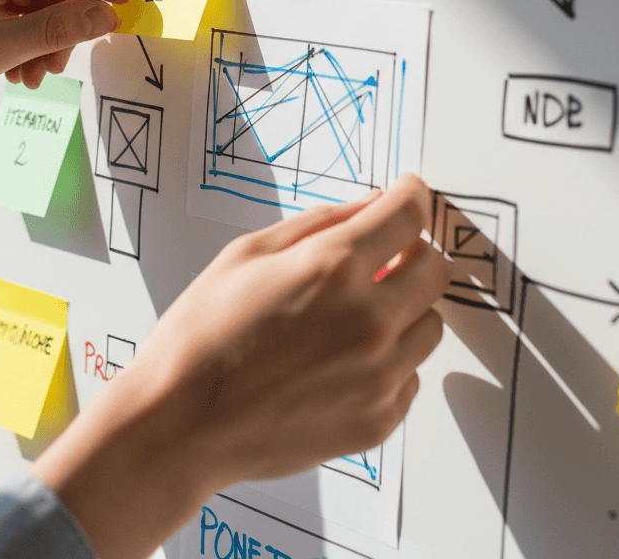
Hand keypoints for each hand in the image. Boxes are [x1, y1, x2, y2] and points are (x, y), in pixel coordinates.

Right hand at [32, 175, 451, 558]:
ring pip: (431, 324)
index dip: (412, 196)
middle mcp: (368, 320)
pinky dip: (391, 359)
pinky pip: (411, 375)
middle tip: (385, 253)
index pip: (409, 216)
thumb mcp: (247, 254)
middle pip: (436, 268)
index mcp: (333, 268)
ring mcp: (379, 376)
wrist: (181, 424)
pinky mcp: (378, 420)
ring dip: (405, 307)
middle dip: (414, 251)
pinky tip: (345, 357)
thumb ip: (317, 223)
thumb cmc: (201, 336)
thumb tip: (368, 207)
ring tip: (356, 312)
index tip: (410, 194)